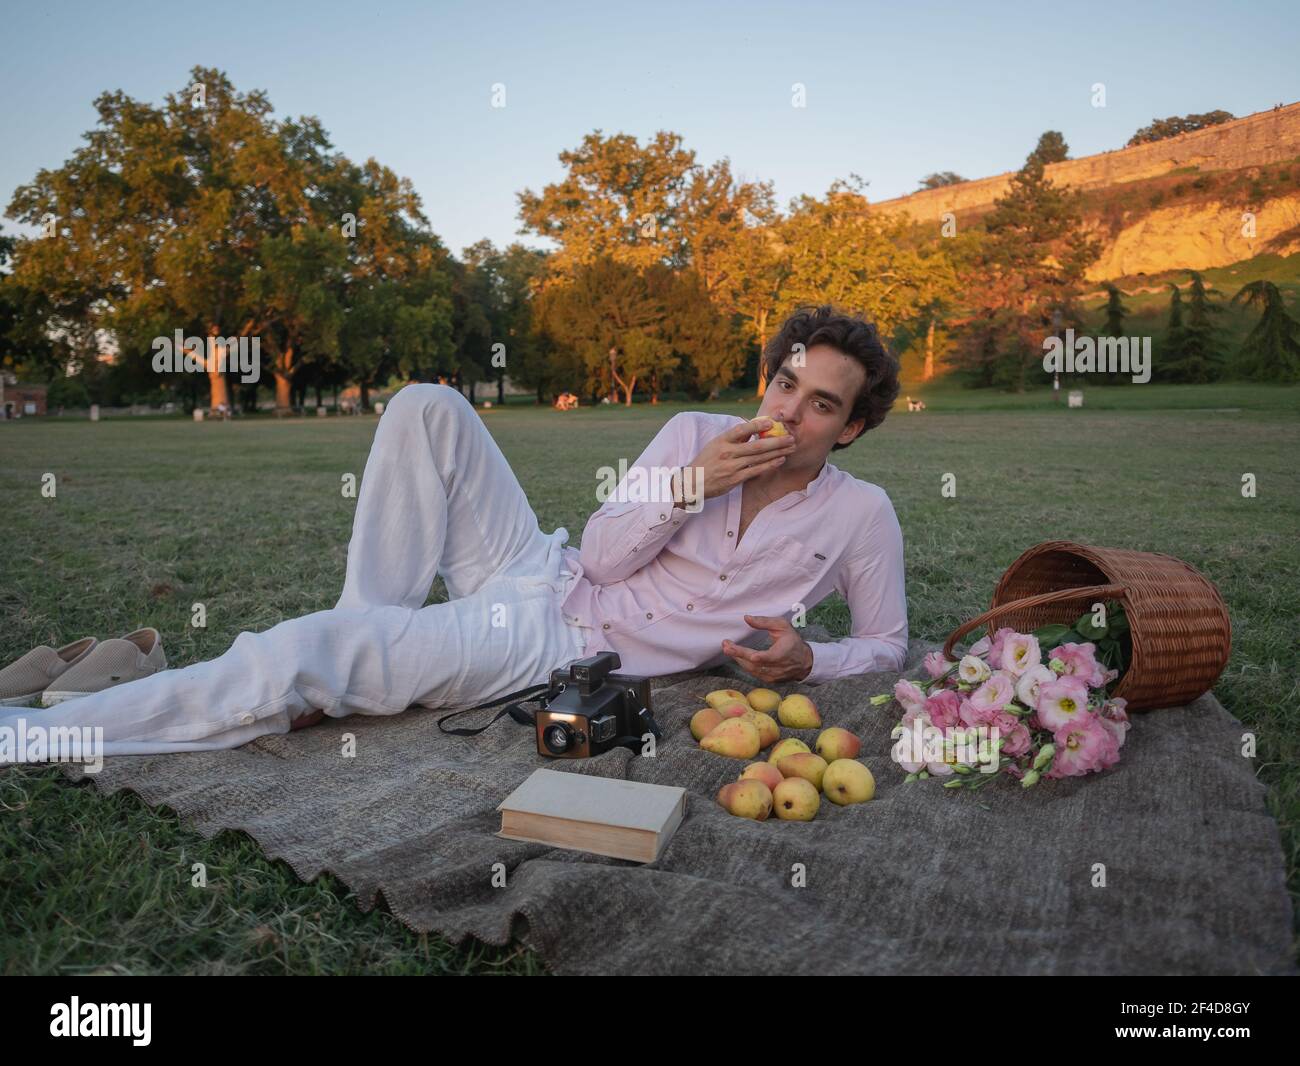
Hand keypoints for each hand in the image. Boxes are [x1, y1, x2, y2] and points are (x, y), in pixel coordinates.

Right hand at [675, 417, 795, 503]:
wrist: (693, 482)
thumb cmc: (706, 461)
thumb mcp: (716, 445)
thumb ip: (734, 438)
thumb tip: (752, 427)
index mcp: (722, 441)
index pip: (740, 430)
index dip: (756, 425)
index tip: (770, 422)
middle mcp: (727, 452)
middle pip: (756, 445)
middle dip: (776, 441)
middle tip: (790, 437)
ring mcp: (732, 466)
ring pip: (759, 458)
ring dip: (777, 452)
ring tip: (790, 447)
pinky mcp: (735, 479)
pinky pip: (756, 470)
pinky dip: (769, 465)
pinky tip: (780, 460)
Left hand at [721, 615, 813, 683]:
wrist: (804, 661)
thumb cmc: (792, 641)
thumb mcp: (782, 626)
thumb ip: (764, 622)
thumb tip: (746, 618)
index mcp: (782, 654)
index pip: (768, 657)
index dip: (759, 657)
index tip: (750, 655)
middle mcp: (777, 668)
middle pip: (755, 664)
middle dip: (739, 655)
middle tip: (726, 645)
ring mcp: (773, 676)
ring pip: (752, 670)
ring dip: (738, 659)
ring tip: (728, 648)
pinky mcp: (769, 680)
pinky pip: (753, 673)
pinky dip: (745, 664)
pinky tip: (738, 656)